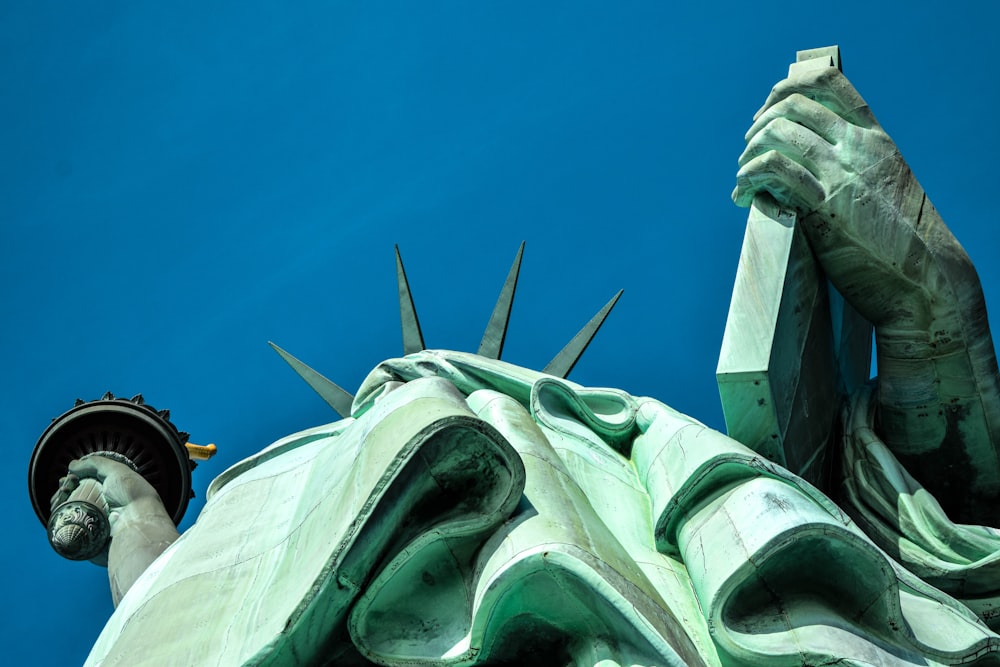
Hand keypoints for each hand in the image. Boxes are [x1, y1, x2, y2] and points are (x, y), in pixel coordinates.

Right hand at [63, 455, 166, 535]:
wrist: (137, 521)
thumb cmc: (131, 494)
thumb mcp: (116, 471)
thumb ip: (94, 464)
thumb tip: (72, 465)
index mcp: (107, 494)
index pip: (82, 486)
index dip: (72, 481)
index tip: (70, 478)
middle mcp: (98, 508)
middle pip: (71, 499)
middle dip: (63, 490)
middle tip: (66, 486)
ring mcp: (90, 524)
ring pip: (65, 513)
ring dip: (58, 502)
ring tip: (62, 495)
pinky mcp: (83, 538)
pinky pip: (65, 529)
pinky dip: (57, 518)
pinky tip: (58, 509)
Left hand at [733, 65, 999, 518]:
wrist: (937, 305)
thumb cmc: (905, 276)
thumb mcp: (882, 221)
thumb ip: (850, 197)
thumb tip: (809, 197)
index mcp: (878, 148)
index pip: (830, 87)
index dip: (792, 87)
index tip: (769, 104)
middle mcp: (864, 150)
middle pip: (793, 103)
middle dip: (760, 122)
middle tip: (748, 154)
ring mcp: (846, 173)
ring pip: (776, 132)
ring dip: (750, 151)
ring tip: (744, 181)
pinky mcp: (829, 204)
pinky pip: (773, 168)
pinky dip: (752, 175)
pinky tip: (745, 197)